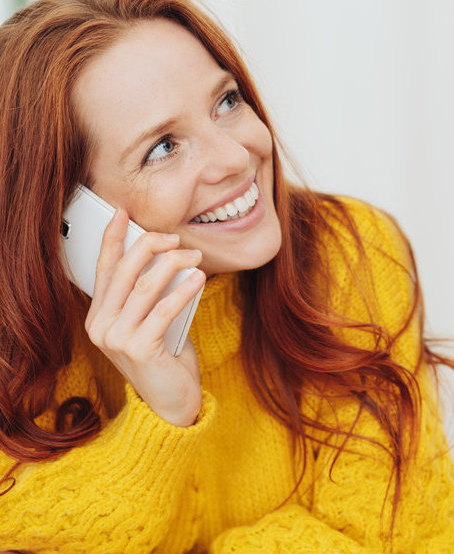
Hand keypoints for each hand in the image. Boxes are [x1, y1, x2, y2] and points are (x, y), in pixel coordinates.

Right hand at [85, 208, 204, 426]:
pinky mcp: (139, 349)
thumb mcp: (151, 322)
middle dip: (150, 245)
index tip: (121, 213)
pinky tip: (198, 277)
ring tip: (195, 257)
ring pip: (145, 285)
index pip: (103, 268)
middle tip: (175, 238)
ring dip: (174, 264)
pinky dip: (183, 289)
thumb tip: (169, 258)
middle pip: (124, 270)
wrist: (171, 405)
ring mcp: (116, 339)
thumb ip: (150, 295)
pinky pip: (164, 308)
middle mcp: (100, 327)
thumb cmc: (164, 359)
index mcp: (99, 317)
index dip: (112, 238)